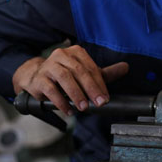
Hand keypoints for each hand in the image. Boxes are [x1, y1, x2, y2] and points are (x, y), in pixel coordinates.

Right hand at [12, 45, 128, 114]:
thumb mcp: (85, 73)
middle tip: (99, 103)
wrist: (35, 77)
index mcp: (76, 52)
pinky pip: (50, 89)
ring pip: (65, 78)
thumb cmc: (65, 75)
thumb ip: (105, 73)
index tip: (105, 98)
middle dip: (91, 89)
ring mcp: (49, 66)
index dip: (99, 84)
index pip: (91, 68)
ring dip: (76, 94)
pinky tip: (68, 110)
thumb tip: (126, 67)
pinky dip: (60, 101)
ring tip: (83, 107)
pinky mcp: (39, 78)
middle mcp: (62, 55)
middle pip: (80, 72)